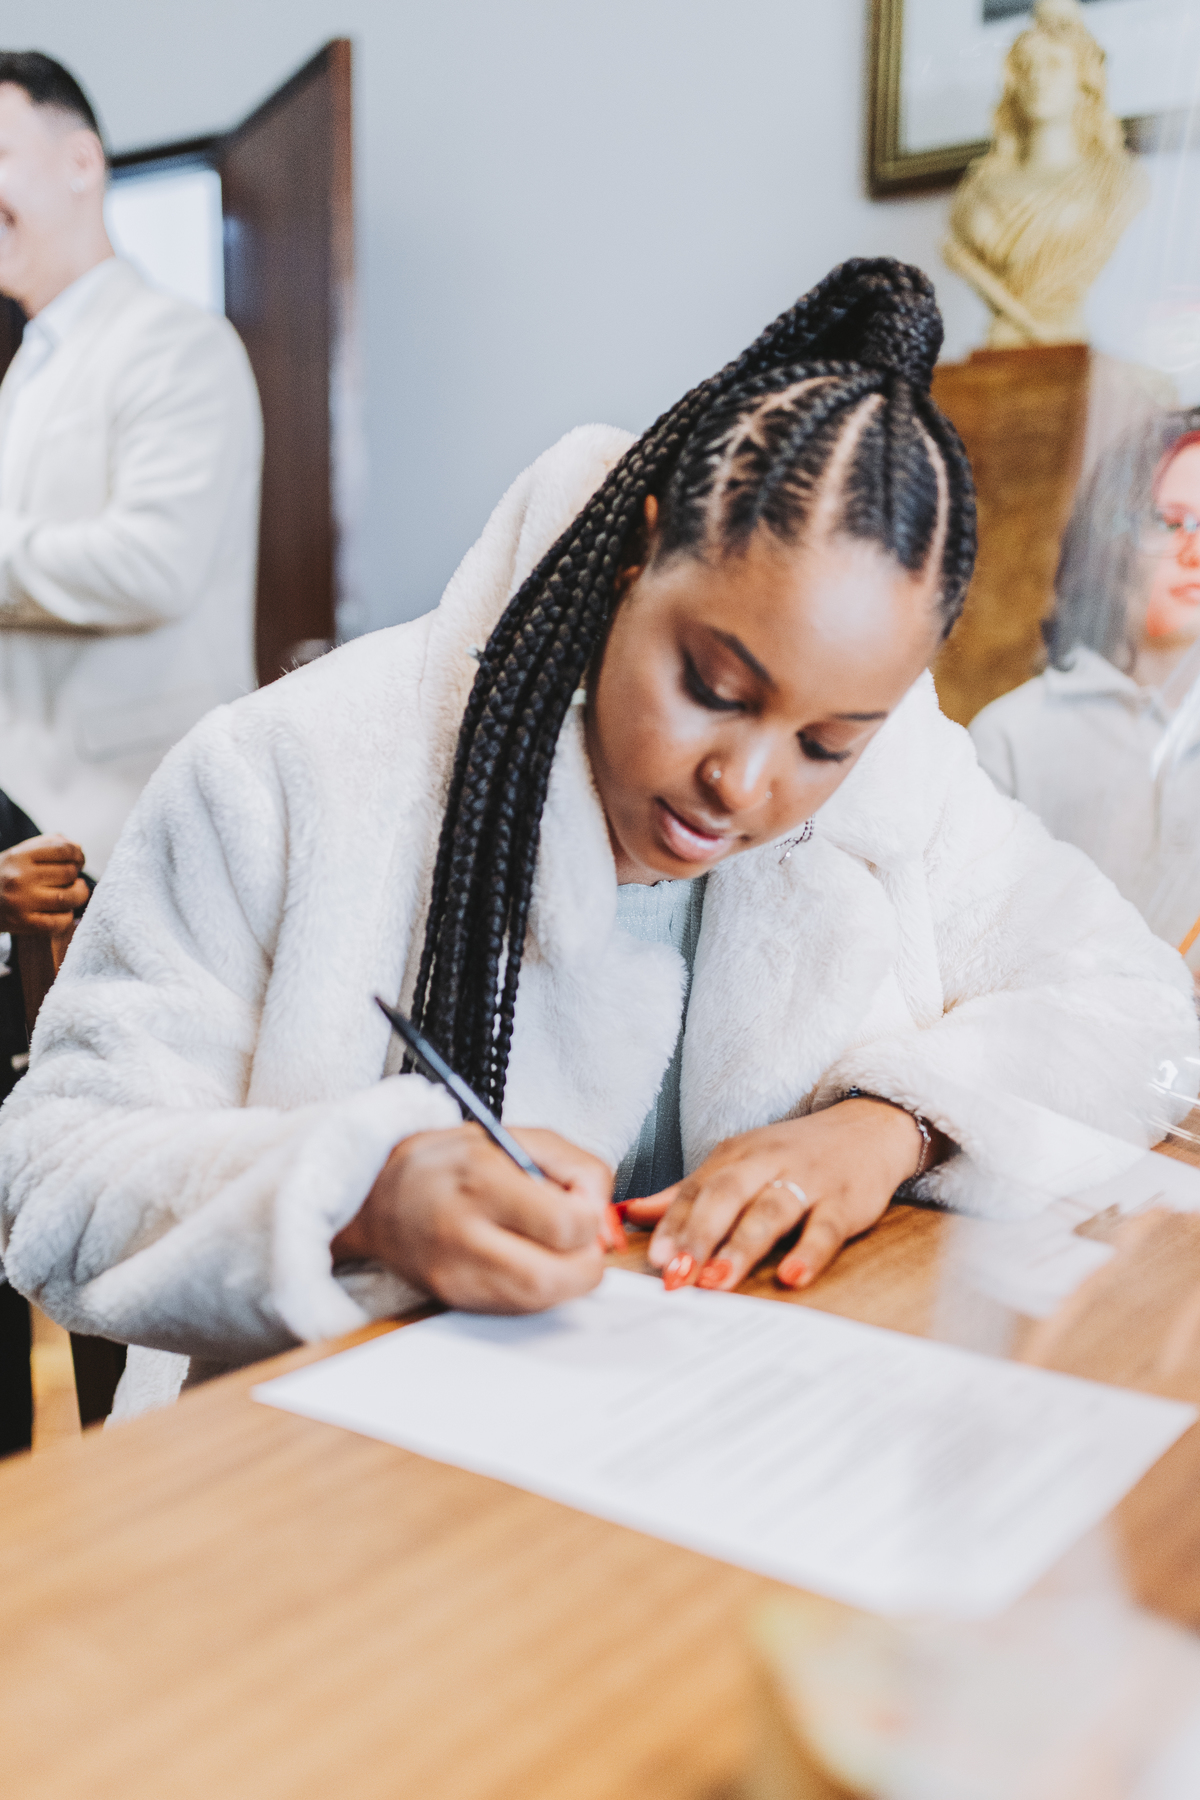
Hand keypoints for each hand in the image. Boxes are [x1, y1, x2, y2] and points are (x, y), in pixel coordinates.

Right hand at [0, 836, 88, 935]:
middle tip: (71, 880)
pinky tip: (62, 912)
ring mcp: (21, 901)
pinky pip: (59, 922)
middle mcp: (20, 877)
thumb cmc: (4, 876)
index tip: (78, 861)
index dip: (78, 855)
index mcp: (19, 856)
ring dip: (77, 896)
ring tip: (73, 894)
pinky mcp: (22, 923)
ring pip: (68, 898)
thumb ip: (48, 844)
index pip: (63, 850)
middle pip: (68, 873)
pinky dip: (67, 918)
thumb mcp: (19, 854)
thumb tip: (78, 848)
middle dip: (76, 876)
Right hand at [332, 1124, 616, 1313]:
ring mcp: (455, 1274)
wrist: (376, 1195)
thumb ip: (574, 1166)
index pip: (564, 1224)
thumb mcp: (514, 1136)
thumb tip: (603, 1213)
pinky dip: (537, 1290)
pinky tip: (526, 1261)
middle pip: (553, 1277)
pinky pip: (517, 1309)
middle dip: (586, 1263)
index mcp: (480, 1178)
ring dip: (565, 1281)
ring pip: (538, 1301)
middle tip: (581, 1241)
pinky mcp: (453, 1299)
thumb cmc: (448, 1162)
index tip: (585, 1207)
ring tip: (554, 1249)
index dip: (591, 1220)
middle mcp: (463, 1232)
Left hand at [624, 1099, 930, 1292]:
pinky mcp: (845, 1202)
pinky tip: (792, 1276)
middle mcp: (766, 1164)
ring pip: (769, 1212)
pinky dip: (809, 1252)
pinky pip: (825, 1229)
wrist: (867, 1128)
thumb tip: (629, 1215)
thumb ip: (685, 1195)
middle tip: (676, 1275)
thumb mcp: (737, 1165)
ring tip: (717, 1281)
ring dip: (741, 1247)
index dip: (672, 1224)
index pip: (696, 1191)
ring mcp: (807, 1182)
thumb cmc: (793, 1155)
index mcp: (734, 1157)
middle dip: (697, 1236)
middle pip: (725, 1197)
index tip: (652, 1258)